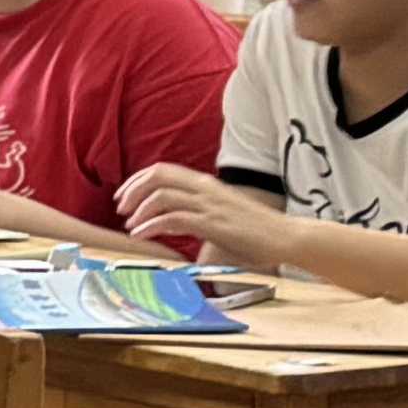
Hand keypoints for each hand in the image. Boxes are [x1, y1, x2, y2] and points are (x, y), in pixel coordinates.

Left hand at [115, 163, 275, 258]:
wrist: (286, 237)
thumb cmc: (255, 230)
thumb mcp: (221, 213)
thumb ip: (198, 212)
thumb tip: (174, 222)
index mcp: (205, 184)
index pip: (163, 170)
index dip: (137, 180)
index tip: (123, 196)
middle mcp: (205, 189)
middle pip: (157, 176)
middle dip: (132, 190)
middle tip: (121, 209)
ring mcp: (209, 205)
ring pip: (161, 196)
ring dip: (139, 210)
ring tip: (131, 226)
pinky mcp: (212, 224)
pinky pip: (173, 219)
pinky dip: (151, 226)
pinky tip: (142, 235)